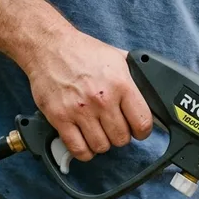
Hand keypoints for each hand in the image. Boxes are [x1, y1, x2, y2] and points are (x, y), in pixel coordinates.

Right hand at [21, 32, 153, 161]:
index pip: (142, 123)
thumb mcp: (116, 58)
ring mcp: (80, 110)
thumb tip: (151, 93)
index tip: (137, 130)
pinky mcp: (60, 118)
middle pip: (121, 138)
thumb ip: (134, 78)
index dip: (142, 131)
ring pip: (101, 146)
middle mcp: (102, 99)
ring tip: (98, 132)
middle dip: (120, 135)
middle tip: (114, 127)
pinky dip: (84, 151)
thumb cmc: (82, 51)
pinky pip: (78, 149)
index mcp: (121, 84)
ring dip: (102, 143)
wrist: (48, 46)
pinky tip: (85, 141)